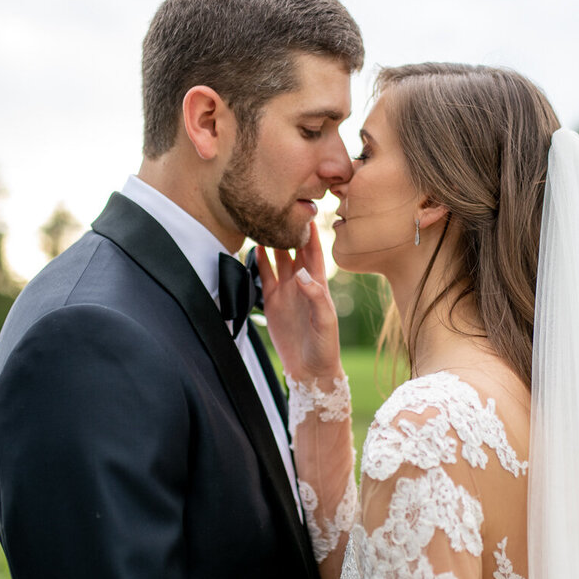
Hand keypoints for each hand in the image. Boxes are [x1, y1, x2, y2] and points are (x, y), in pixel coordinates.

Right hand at [254, 222, 341, 380]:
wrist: (310, 370)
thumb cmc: (325, 346)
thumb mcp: (325, 321)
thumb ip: (316, 296)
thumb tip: (300, 273)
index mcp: (318, 283)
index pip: (314, 250)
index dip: (310, 231)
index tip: (305, 210)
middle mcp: (302, 283)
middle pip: (294, 248)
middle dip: (288, 229)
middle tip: (279, 208)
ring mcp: (286, 290)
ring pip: (278, 258)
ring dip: (272, 241)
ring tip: (264, 222)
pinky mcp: (271, 301)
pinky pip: (264, 275)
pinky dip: (259, 260)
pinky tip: (254, 246)